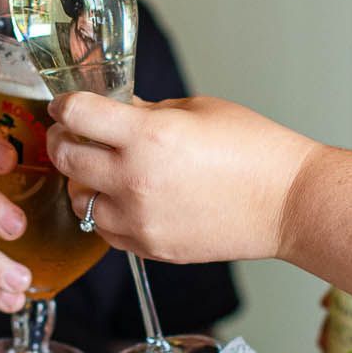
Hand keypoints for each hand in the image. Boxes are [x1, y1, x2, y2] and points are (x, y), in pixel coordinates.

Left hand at [47, 93, 311, 263]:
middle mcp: (135, 179)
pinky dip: (105, 212)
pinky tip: (125, 198)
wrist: (288, 202)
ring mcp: (140, 219)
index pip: (77, 114)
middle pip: (66, 157)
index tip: (66, 105)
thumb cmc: (254, 149)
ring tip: (102, 170)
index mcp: (148, 135)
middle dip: (63, 140)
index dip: (65, 105)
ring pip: (78, 199)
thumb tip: (115, 110)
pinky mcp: (150, 247)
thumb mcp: (197, 109)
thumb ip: (147, 111)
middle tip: (71, 133)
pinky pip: (105, 229)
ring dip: (82, 181)